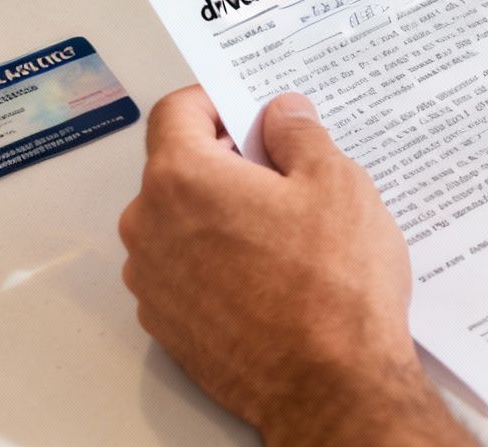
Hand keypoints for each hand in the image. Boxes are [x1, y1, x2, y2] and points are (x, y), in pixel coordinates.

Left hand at [119, 86, 472, 446]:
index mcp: (182, 180)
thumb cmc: (332, 288)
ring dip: (221, 214)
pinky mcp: (168, 325)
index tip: (252, 110)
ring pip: (180, 222)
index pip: (177, 111)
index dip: (218, 101)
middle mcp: (150, 228)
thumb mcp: (337, 183)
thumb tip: (282, 115)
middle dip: (227, 161)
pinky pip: (184, 270)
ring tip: (286, 234)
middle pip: (177, 167)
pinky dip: (217, 261)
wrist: (330, 387)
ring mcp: (153, 282)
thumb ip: (299, 134)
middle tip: (287, 175)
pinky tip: (271, 275)